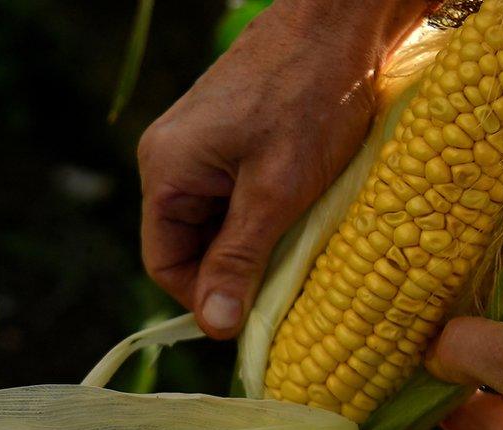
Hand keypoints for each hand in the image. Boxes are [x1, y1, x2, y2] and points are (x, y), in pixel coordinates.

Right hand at [137, 0, 431, 338]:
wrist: (338, 21)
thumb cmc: (309, 97)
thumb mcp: (276, 191)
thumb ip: (240, 258)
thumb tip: (215, 325)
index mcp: (167, 170)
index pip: (164, 263)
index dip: (205, 297)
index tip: (253, 316)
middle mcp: (171, 159)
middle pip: (189, 244)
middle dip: (234, 270)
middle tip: (286, 283)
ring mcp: (199, 147)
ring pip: (215, 223)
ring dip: (254, 243)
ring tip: (298, 245)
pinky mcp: (228, 139)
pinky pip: (233, 196)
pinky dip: (263, 215)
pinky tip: (298, 217)